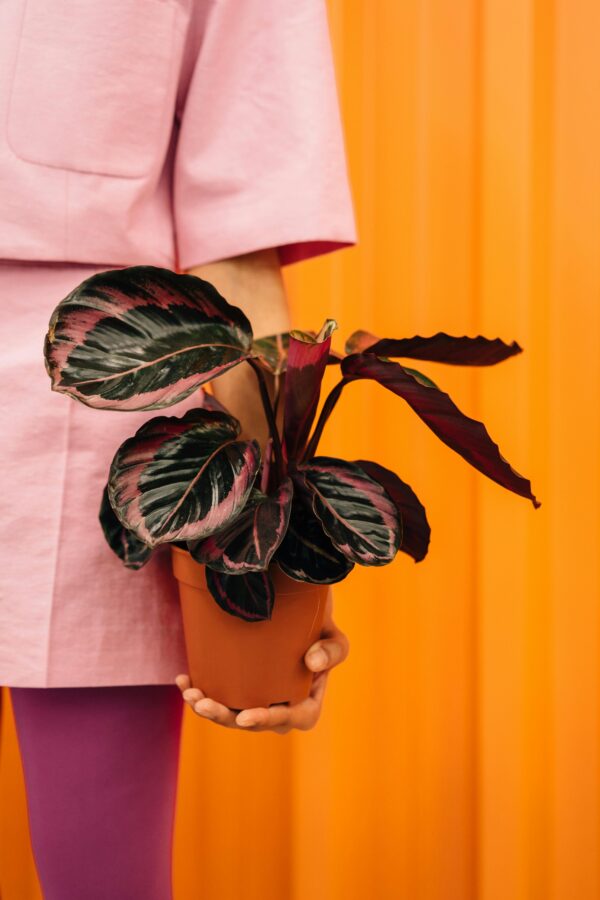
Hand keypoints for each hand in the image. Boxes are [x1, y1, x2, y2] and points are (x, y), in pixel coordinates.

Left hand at [175, 592, 348, 733]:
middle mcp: (279, 711)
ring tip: (190, 693)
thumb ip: (332, 650)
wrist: (300, 623)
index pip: (289, 718)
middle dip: (224, 716)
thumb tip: (313, 662)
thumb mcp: (334, 638)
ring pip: (230, 715)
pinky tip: (183, 680)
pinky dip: (200, 692)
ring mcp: (258, 704)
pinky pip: (220, 699)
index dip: (266, 719)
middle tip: (203, 703)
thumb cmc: (320, 633)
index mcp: (306, 706)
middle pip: (251, 721)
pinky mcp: (241, 694)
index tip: (246, 716)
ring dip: (207, 709)